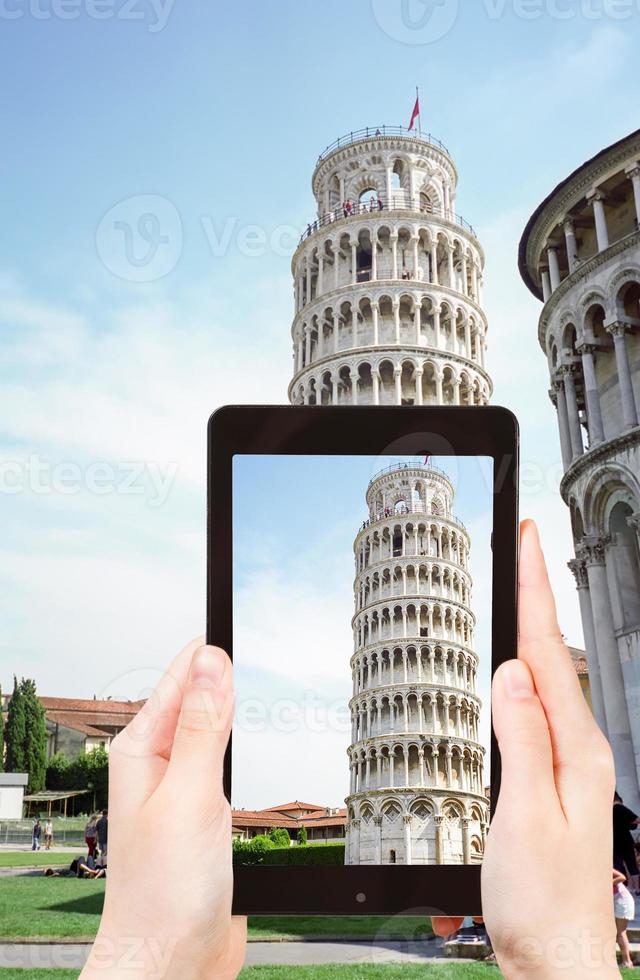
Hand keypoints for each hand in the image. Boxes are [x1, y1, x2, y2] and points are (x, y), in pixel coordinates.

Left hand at [80, 639, 245, 979]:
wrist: (171, 963)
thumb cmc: (162, 892)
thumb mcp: (189, 796)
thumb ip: (204, 728)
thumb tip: (212, 662)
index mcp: (143, 751)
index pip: (178, 680)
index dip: (206, 649)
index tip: (229, 610)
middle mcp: (161, 766)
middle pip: (197, 701)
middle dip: (222, 673)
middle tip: (251, 638)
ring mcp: (184, 791)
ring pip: (214, 732)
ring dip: (236, 709)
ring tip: (254, 678)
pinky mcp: (206, 815)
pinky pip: (227, 765)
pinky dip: (244, 747)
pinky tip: (254, 740)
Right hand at [433, 521, 617, 978]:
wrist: (556, 960)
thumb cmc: (543, 902)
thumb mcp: (524, 815)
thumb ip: (521, 738)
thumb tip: (510, 671)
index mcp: (576, 749)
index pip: (545, 652)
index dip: (534, 590)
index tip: (527, 540)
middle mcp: (578, 750)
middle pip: (547, 656)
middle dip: (532, 596)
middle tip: (517, 549)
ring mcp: (565, 765)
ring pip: (539, 682)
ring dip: (523, 633)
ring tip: (509, 593)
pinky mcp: (549, 781)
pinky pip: (532, 714)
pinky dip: (516, 679)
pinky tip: (506, 674)